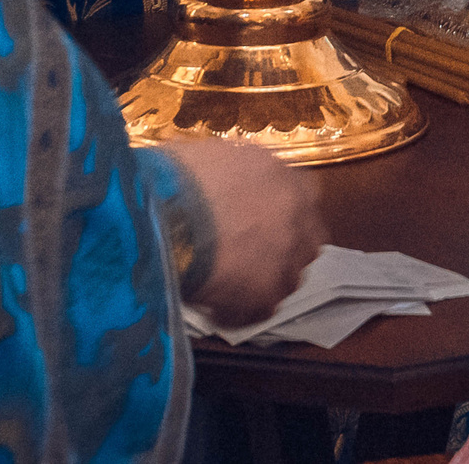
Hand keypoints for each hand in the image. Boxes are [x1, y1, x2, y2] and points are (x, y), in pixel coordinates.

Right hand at [162, 136, 326, 326]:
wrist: (164, 213)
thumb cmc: (179, 177)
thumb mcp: (216, 157)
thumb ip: (238, 175)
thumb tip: (229, 187)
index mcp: (287, 178)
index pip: (302, 200)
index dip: (280, 215)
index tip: (260, 222)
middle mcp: (297, 217)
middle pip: (304, 243)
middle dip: (281, 252)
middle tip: (247, 256)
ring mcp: (286, 259)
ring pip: (286, 280)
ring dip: (261, 283)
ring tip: (225, 283)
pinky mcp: (266, 296)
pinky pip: (259, 311)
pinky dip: (239, 312)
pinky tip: (212, 304)